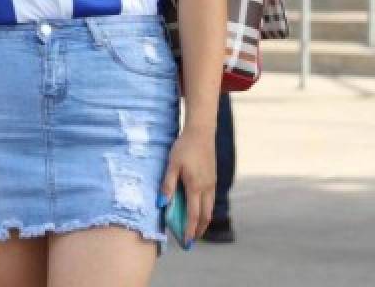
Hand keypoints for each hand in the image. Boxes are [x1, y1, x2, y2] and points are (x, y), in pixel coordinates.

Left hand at [160, 124, 215, 243]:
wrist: (200, 133)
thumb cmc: (183, 148)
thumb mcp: (172, 165)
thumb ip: (167, 185)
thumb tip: (162, 204)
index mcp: (195, 187)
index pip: (193, 215)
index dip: (190, 230)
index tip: (187, 242)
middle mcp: (207, 188)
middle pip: (205, 215)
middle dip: (199, 229)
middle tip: (191, 240)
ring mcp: (212, 183)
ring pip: (210, 208)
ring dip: (203, 220)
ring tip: (195, 228)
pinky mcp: (212, 178)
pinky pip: (211, 199)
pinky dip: (205, 209)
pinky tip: (199, 209)